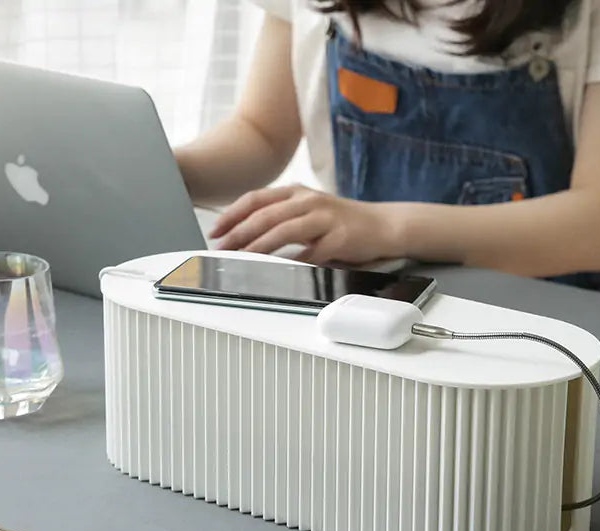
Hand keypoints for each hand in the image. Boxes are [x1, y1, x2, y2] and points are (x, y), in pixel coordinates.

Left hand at [209, 184, 398, 263]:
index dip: (232, 214)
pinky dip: (294, 261)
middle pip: (266, 214)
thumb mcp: (309, 211)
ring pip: (285, 229)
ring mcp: (325, 218)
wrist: (384, 225)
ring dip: (260, 245)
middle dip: (239, 232)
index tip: (215, 230)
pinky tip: (279, 270)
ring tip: (242, 257)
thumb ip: (281, 218)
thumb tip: (246, 235)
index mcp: (297, 193)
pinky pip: (312, 251)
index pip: (256, 199)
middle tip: (221, 248)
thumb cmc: (343, 222)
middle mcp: (309, 201)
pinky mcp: (339, 237)